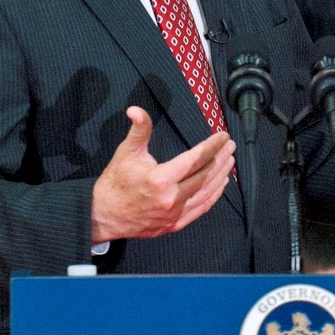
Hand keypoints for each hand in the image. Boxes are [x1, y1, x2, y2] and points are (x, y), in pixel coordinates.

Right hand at [90, 107, 234, 243]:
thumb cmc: (115, 182)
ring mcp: (174, 214)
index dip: (212, 146)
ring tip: (230, 161)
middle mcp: (170, 199)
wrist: (103, 216)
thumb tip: (135, 109)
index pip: (195, 159)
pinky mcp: (174, 224)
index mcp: (160, 179)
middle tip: (230, 146)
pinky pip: (200, 209)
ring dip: (221, 176)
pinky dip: (214, 195)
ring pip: (206, 193)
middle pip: (205, 176)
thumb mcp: (126, 152)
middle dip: (220, 159)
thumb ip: (139, 130)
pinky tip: (221, 185)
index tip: (223, 136)